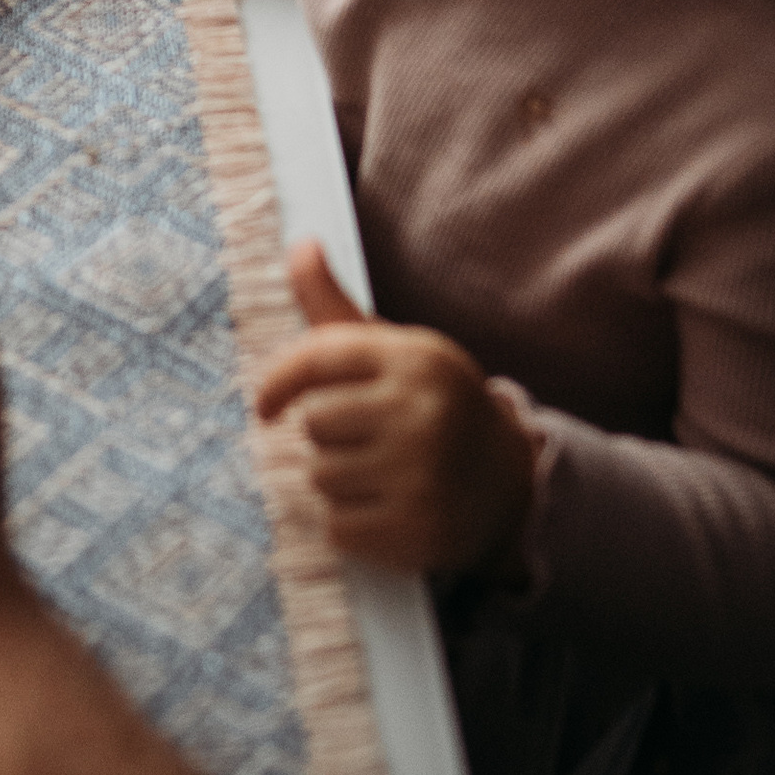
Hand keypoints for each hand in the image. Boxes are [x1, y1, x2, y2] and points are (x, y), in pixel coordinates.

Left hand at [255, 244, 536, 575]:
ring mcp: (424, 474)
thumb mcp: (394, 351)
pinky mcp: (420, 530)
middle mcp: (423, 411)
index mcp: (416, 358)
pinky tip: (386, 512)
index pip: (317, 360)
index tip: (264, 406)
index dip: (277, 382)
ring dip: (337, 482)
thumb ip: (336, 306)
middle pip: (314, 425)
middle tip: (370, 440)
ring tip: (382, 475)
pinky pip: (338, 529)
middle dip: (329, 437)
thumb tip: (300, 243)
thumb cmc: (430, 405)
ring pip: (321, 478)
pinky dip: (350, 526)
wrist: (509, 482)